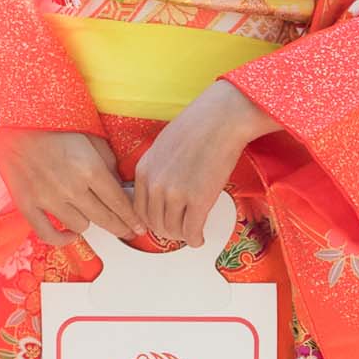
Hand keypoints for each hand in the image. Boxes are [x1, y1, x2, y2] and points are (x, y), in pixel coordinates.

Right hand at [0, 128, 136, 241]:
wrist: (16, 123)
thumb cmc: (53, 126)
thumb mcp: (90, 137)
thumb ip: (108, 161)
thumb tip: (119, 185)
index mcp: (89, 168)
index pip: (119, 203)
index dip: (132, 218)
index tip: (138, 226)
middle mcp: (71, 188)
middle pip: (104, 219)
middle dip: (121, 228)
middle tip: (127, 231)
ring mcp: (48, 199)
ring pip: (80, 226)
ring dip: (90, 223)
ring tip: (90, 215)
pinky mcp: (28, 205)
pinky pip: (47, 234)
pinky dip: (61, 239)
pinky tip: (70, 234)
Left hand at [128, 80, 265, 246]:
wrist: (221, 119)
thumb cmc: (197, 126)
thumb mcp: (163, 146)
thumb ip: (157, 169)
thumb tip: (160, 190)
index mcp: (144, 170)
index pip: (138, 209)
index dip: (151, 220)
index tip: (160, 223)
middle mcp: (155, 184)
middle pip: (154, 223)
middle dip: (166, 230)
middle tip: (177, 230)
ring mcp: (176, 194)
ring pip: (172, 230)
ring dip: (181, 235)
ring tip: (190, 232)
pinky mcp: (198, 200)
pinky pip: (191, 231)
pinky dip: (195, 239)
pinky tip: (199, 238)